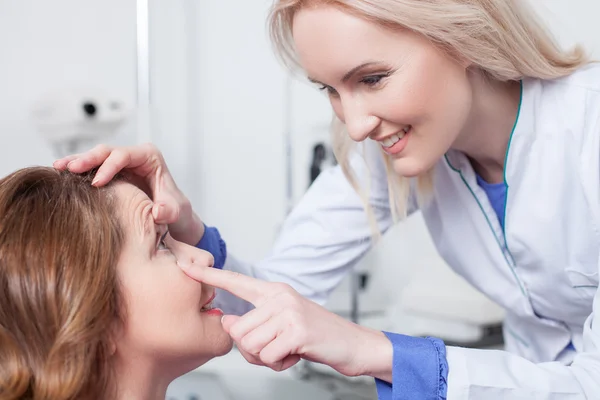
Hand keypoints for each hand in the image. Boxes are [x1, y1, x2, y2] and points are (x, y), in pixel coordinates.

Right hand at [53, 143, 203, 245]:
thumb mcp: (177, 211)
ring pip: (96, 157)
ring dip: (77, 162)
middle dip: (88, 159)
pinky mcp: (111, 174)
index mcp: (150, 157)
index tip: (97, 183)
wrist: (173, 217)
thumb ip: (169, 210)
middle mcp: (134, 156)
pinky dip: (77, 171)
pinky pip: (92, 169)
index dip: (109, 166)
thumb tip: (158, 212)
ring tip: (58, 168)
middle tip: (69, 169)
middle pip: (106, 151)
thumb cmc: (176, 210)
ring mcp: (121, 164)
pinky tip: (61, 174)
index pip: (125, 155)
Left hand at [178, 263, 392, 380]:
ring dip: (267, 357)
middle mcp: (280, 296)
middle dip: (252, 349)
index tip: (186, 266)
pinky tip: (296, 354)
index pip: (236, 281)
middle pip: (239, 330)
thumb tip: (227, 323)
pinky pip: (267, 356)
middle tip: (276, 349)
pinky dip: (280, 363)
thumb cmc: (314, 336)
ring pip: (250, 345)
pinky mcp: (297, 330)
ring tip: (288, 349)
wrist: (352, 345)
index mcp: (274, 292)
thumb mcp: (281, 327)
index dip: (209, 275)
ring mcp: (289, 312)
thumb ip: (253, 324)